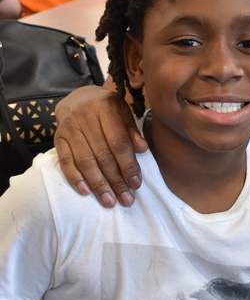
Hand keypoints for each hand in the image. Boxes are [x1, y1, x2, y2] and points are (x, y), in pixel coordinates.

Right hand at [54, 86, 147, 206]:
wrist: (77, 98)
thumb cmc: (106, 108)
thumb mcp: (122, 112)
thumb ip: (131, 130)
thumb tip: (142, 149)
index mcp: (106, 107)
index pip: (119, 141)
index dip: (128, 164)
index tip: (136, 184)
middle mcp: (86, 116)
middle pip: (103, 154)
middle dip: (116, 180)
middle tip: (126, 199)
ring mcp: (69, 127)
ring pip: (85, 160)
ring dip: (98, 184)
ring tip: (109, 201)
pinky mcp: (58, 138)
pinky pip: (66, 161)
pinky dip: (75, 178)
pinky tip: (86, 192)